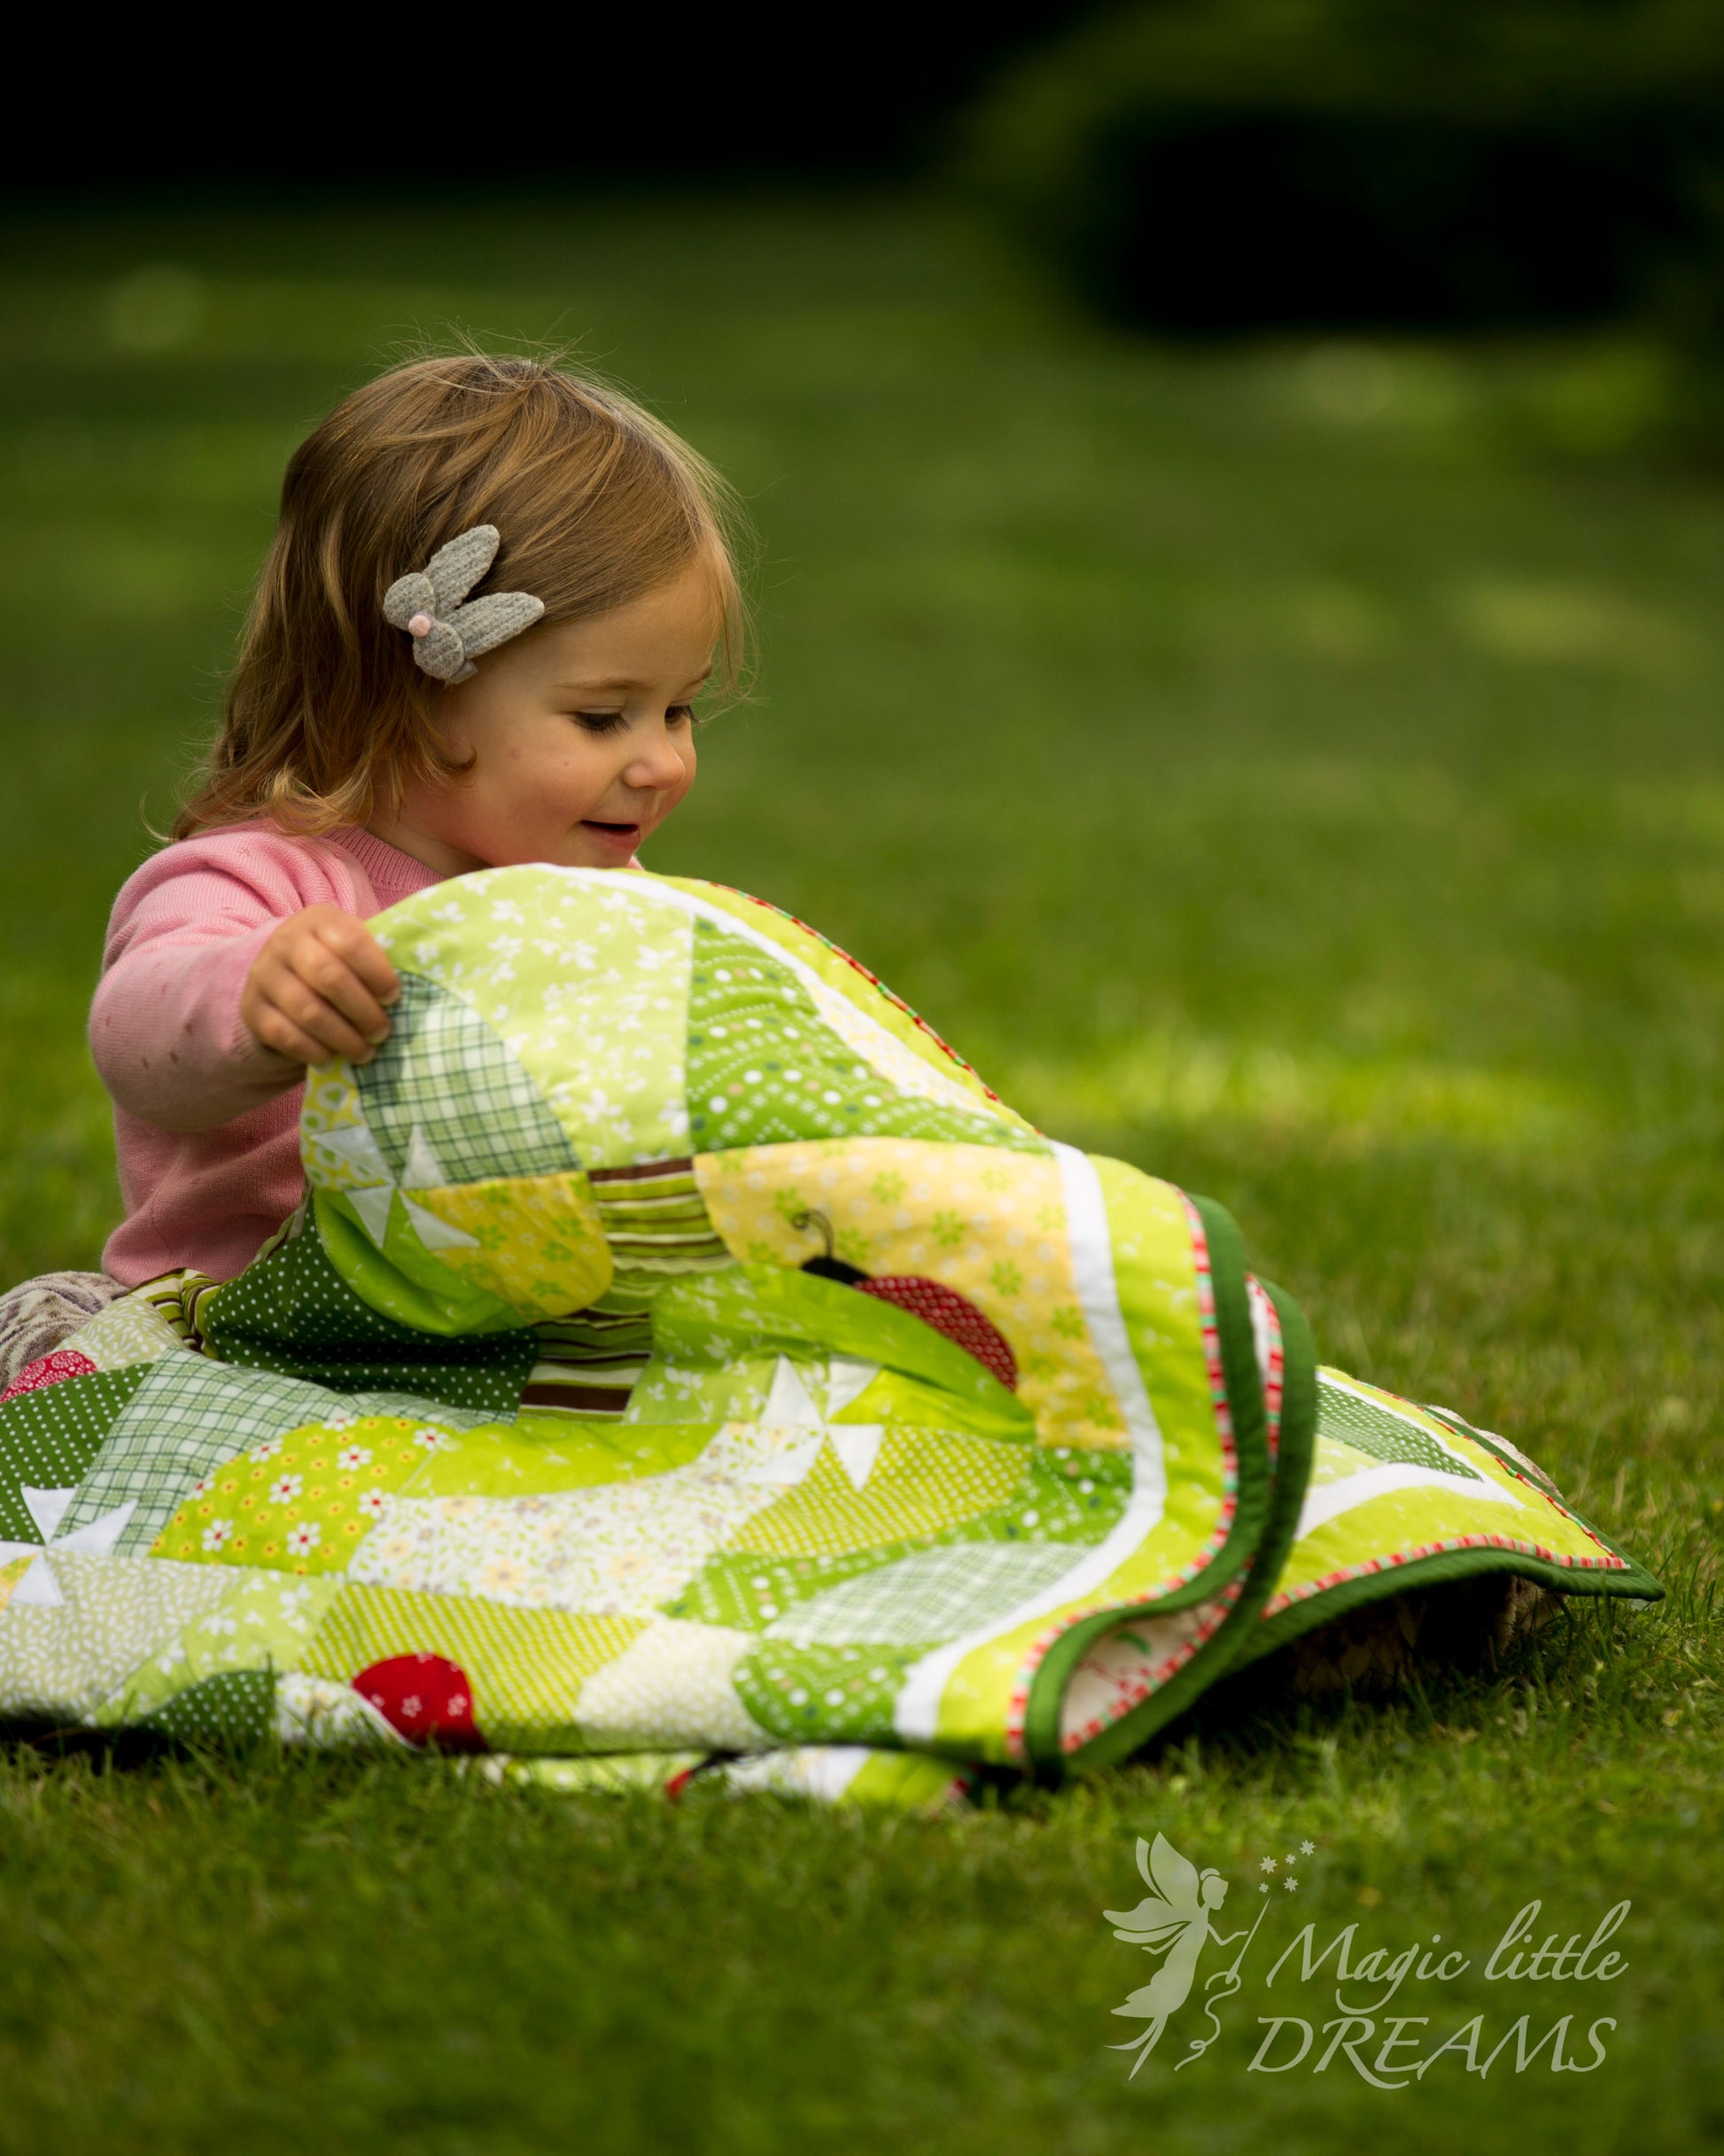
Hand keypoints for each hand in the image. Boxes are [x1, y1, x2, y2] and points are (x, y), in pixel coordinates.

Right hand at [240, 905, 400, 1067]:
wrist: (280, 976)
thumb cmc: (334, 963)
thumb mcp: (351, 950)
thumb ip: (375, 963)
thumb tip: (410, 997)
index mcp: (319, 920)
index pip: (350, 942)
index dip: (377, 973)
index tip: (394, 998)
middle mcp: (285, 941)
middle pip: (329, 977)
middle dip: (363, 1010)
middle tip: (383, 1032)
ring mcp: (264, 975)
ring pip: (308, 1011)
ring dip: (344, 1037)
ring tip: (366, 1052)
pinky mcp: (252, 1010)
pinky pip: (286, 1035)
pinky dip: (315, 1051)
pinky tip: (334, 1056)